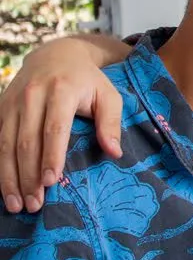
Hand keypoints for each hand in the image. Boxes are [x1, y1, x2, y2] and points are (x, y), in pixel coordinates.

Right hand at [0, 38, 123, 212]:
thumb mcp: (108, 95)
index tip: (51, 182)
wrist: (57, 55)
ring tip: (16, 204)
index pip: (54, 128)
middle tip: (34, 204)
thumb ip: (111, 122)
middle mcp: (32, 95)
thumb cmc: (88, 81)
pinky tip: (2, 187)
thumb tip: (115, 153)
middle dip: (28, 176)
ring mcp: (12, 101)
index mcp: (62, 91)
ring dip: (8, 177)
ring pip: (5, 144)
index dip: (51, 156)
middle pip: (26, 141)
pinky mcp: (1, 108)